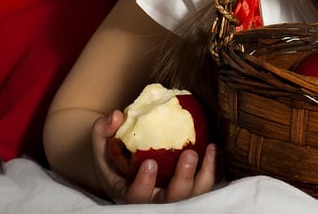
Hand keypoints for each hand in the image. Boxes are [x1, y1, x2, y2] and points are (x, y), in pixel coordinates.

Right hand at [92, 110, 217, 203]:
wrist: (132, 173)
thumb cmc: (119, 162)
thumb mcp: (105, 150)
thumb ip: (103, 132)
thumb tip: (116, 115)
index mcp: (131, 194)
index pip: (137, 196)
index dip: (144, 183)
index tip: (150, 163)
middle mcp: (156, 202)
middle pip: (172, 200)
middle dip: (183, 178)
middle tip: (189, 154)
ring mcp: (176, 198)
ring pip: (194, 195)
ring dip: (204, 173)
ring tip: (208, 149)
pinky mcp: (191, 190)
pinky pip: (206, 185)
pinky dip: (213, 168)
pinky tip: (214, 149)